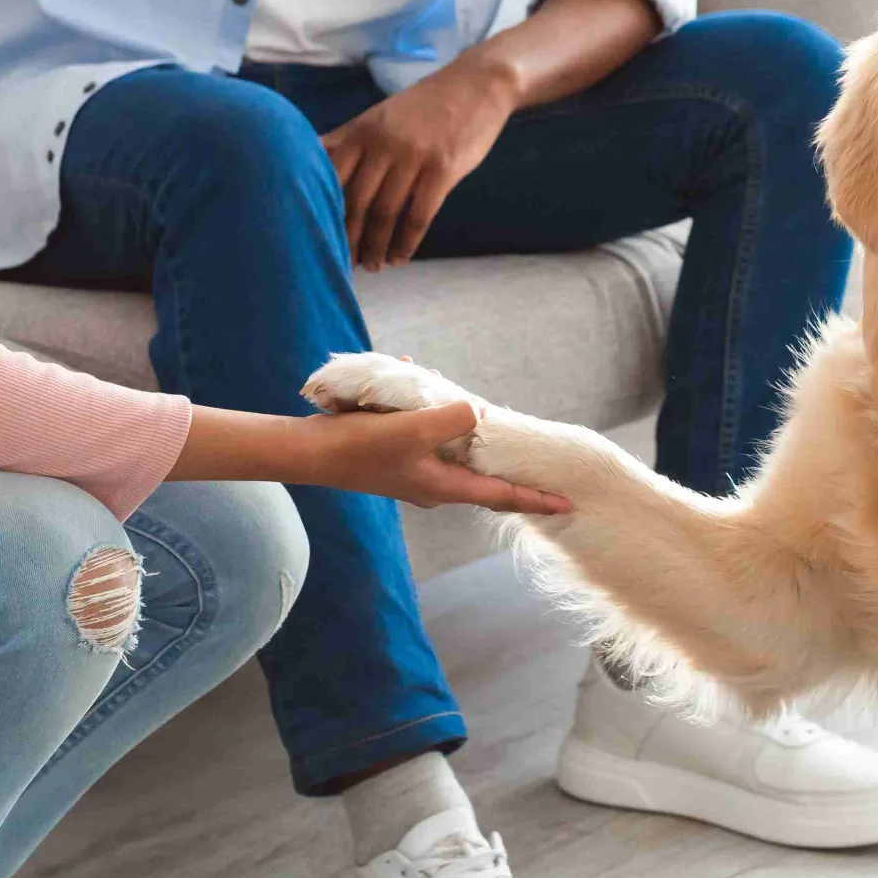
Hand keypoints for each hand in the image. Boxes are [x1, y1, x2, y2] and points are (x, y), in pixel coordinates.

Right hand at [278, 399, 569, 514]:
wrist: (309, 453)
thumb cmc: (359, 446)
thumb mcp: (411, 429)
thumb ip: (450, 420)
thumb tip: (477, 413)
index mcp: (444, 486)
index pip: (500, 495)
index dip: (535, 498)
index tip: (567, 502)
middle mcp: (434, 484)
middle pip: (482, 476)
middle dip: (507, 463)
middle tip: (536, 455)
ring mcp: (414, 470)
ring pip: (452, 447)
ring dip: (460, 423)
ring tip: (461, 397)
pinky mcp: (396, 455)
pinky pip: (425, 431)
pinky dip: (426, 409)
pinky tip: (411, 375)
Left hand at [321, 59, 517, 269]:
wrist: (476, 85)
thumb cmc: (424, 105)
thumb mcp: (378, 116)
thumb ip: (345, 139)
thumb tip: (305, 157)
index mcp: (362, 132)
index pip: (332, 180)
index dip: (325, 213)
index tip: (320, 238)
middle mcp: (383, 144)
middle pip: (357, 202)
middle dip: (349, 238)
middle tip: (346, 264)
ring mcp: (413, 157)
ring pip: (386, 213)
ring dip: (377, 246)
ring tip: (374, 265)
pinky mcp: (443, 169)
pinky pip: (420, 216)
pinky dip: (407, 242)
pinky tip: (401, 257)